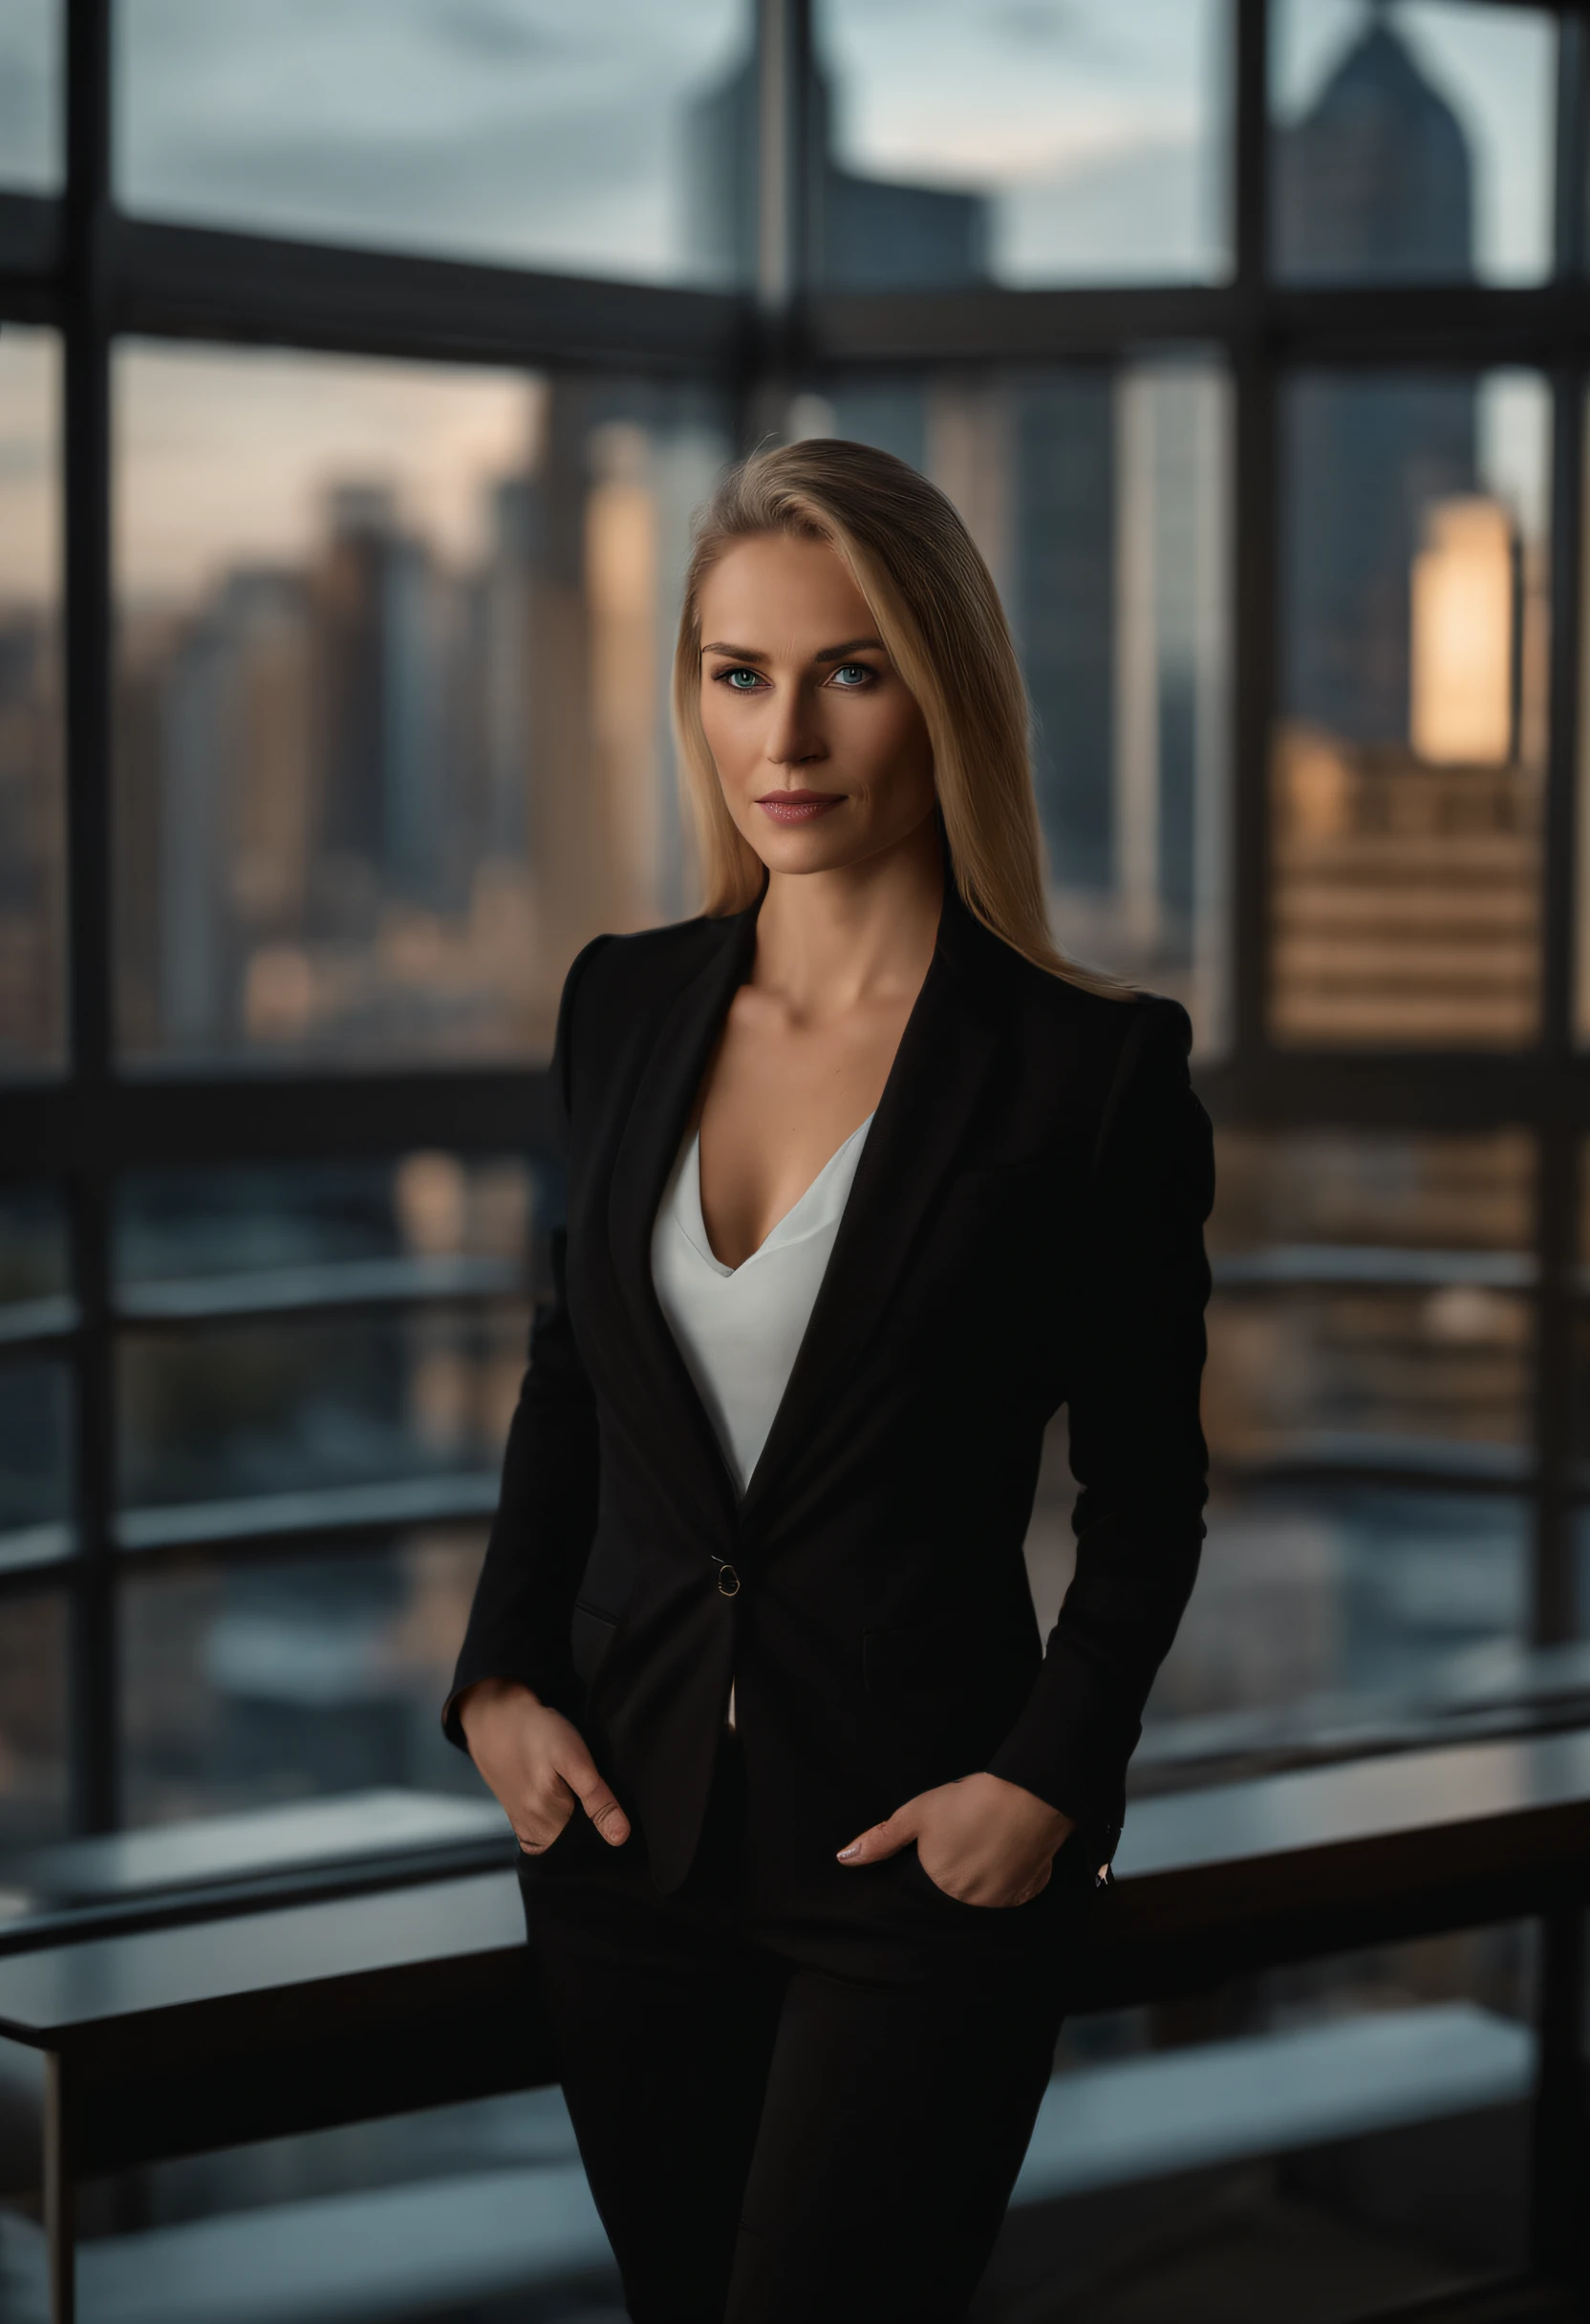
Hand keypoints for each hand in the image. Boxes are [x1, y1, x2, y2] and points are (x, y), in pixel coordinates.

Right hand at [456, 1677, 629, 1854]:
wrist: (497, 1718)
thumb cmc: (538, 1734)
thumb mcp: (574, 1759)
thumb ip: (597, 1799)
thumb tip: (620, 1837)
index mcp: (547, 1824)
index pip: (589, 1843)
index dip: (602, 1822)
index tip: (598, 1797)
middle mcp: (532, 1833)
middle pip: (573, 1840)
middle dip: (586, 1821)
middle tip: (581, 1784)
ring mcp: (523, 1826)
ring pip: (561, 1835)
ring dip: (572, 1816)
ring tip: (569, 1785)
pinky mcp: (518, 1816)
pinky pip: (546, 1829)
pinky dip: (558, 1816)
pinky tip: (559, 1791)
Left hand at [837, 1772, 1073, 1906]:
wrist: (1028, 1795)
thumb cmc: (968, 1802)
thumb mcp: (916, 1814)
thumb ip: (881, 1839)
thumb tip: (844, 1858)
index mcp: (940, 1886)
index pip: (928, 1890)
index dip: (934, 1868)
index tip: (945, 1849)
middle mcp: (969, 1903)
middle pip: (956, 1892)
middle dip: (958, 1871)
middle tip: (968, 1839)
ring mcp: (1001, 1902)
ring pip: (985, 1893)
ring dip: (984, 1875)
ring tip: (988, 1842)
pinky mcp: (1028, 1893)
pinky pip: (1013, 1890)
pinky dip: (1009, 1875)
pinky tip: (1009, 1850)